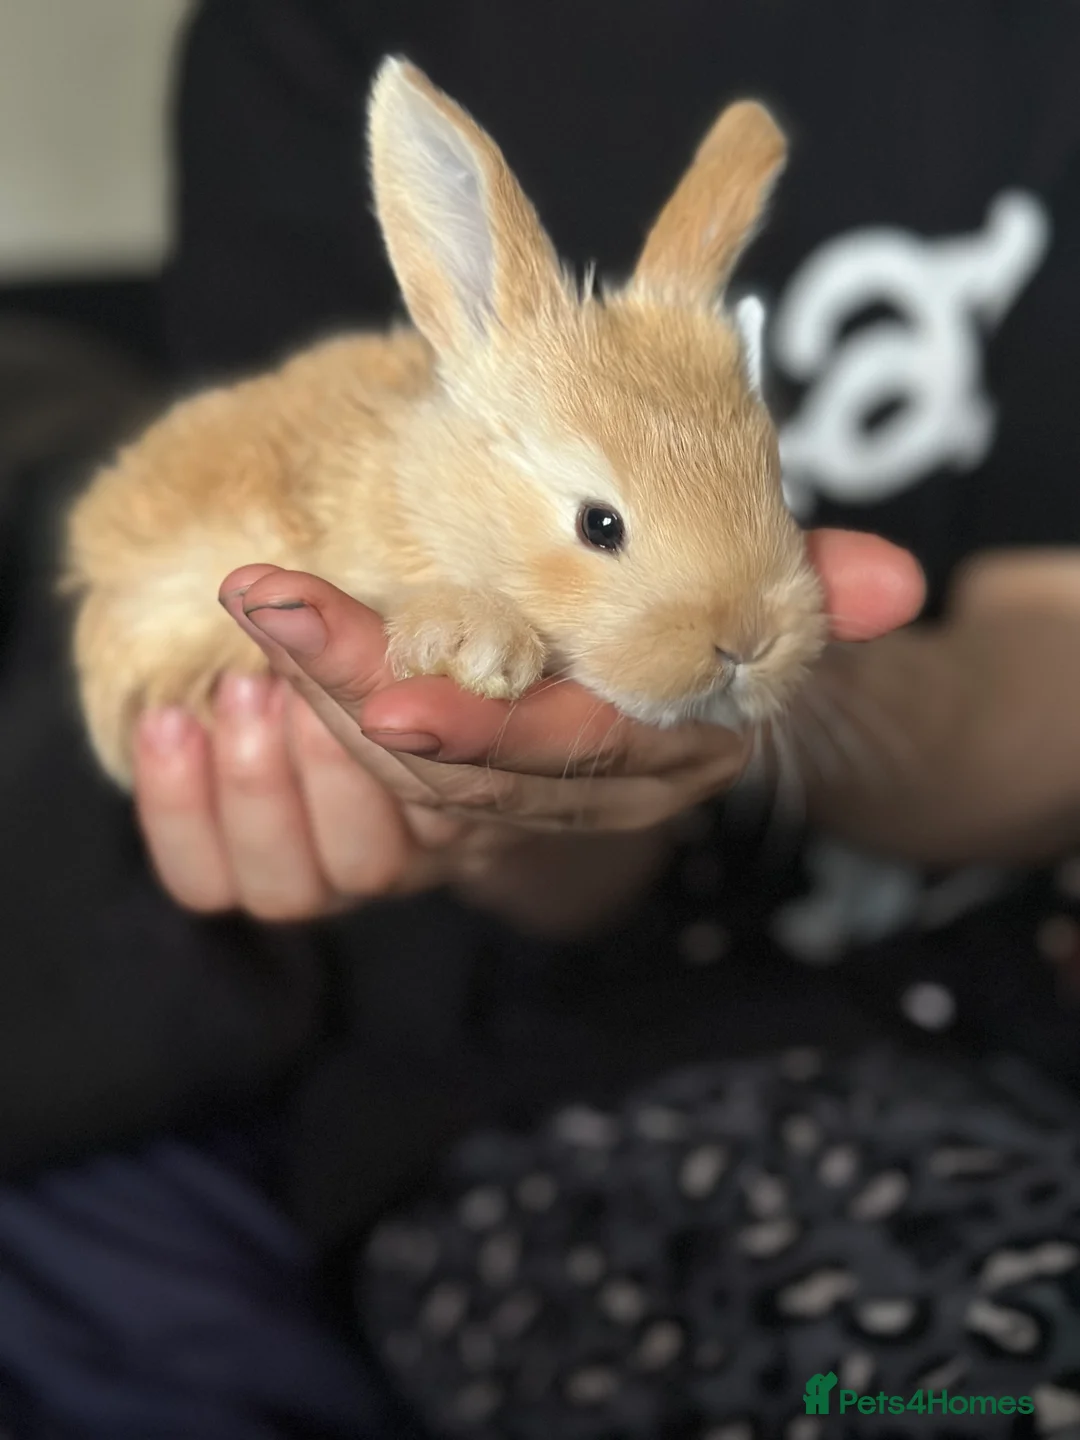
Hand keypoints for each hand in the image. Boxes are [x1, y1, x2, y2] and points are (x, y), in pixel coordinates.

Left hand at [134, 529, 921, 921]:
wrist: (648, 671)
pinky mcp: (426, 808)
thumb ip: (808, 585)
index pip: (552, 756)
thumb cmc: (688, 610)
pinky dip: (281, 753)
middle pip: (449, 775)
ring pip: (386, 796)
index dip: (470, 733)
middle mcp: (572, 799)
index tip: (377, 692)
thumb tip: (900, 585)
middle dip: (351, 694)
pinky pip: (339, 817)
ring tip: (242, 621)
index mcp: (649, 751)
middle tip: (263, 604)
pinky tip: (221, 691)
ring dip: (305, 716)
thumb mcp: (743, 590)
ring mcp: (495, 812)